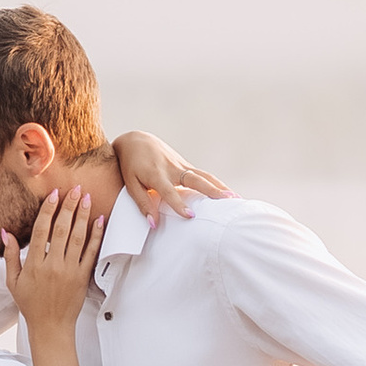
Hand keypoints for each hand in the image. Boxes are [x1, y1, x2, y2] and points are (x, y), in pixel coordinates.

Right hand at [3, 182, 102, 354]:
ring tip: (85, 198)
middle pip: (61, 229)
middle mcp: (53, 265)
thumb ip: (10, 255)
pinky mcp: (83, 277)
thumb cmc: (30, 304)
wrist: (50, 326)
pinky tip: (98, 221)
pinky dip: (96, 236)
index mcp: (34, 264)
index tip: (54, 195)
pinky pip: (90, 253)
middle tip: (73, 189)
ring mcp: (70, 271)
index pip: (41, 230)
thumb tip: (6, 232)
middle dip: (68, 206)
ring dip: (82, 215)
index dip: (48, 210)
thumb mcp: (13, 281)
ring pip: (77, 238)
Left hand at [113, 129, 231, 225]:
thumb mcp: (131, 184)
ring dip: (220, 186)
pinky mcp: (185, 165)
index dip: (179, 204)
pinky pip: (203, 175)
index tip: (190, 216)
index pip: (169, 191)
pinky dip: (216, 184)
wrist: (136, 141)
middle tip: (227, 200)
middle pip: (195, 179)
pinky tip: (227, 193)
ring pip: (203, 175)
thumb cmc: (130, 165)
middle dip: (212, 190)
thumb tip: (154, 224)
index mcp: (156, 174)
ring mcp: (181, 165)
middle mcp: (172, 168)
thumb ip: (143, 204)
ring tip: (236, 198)